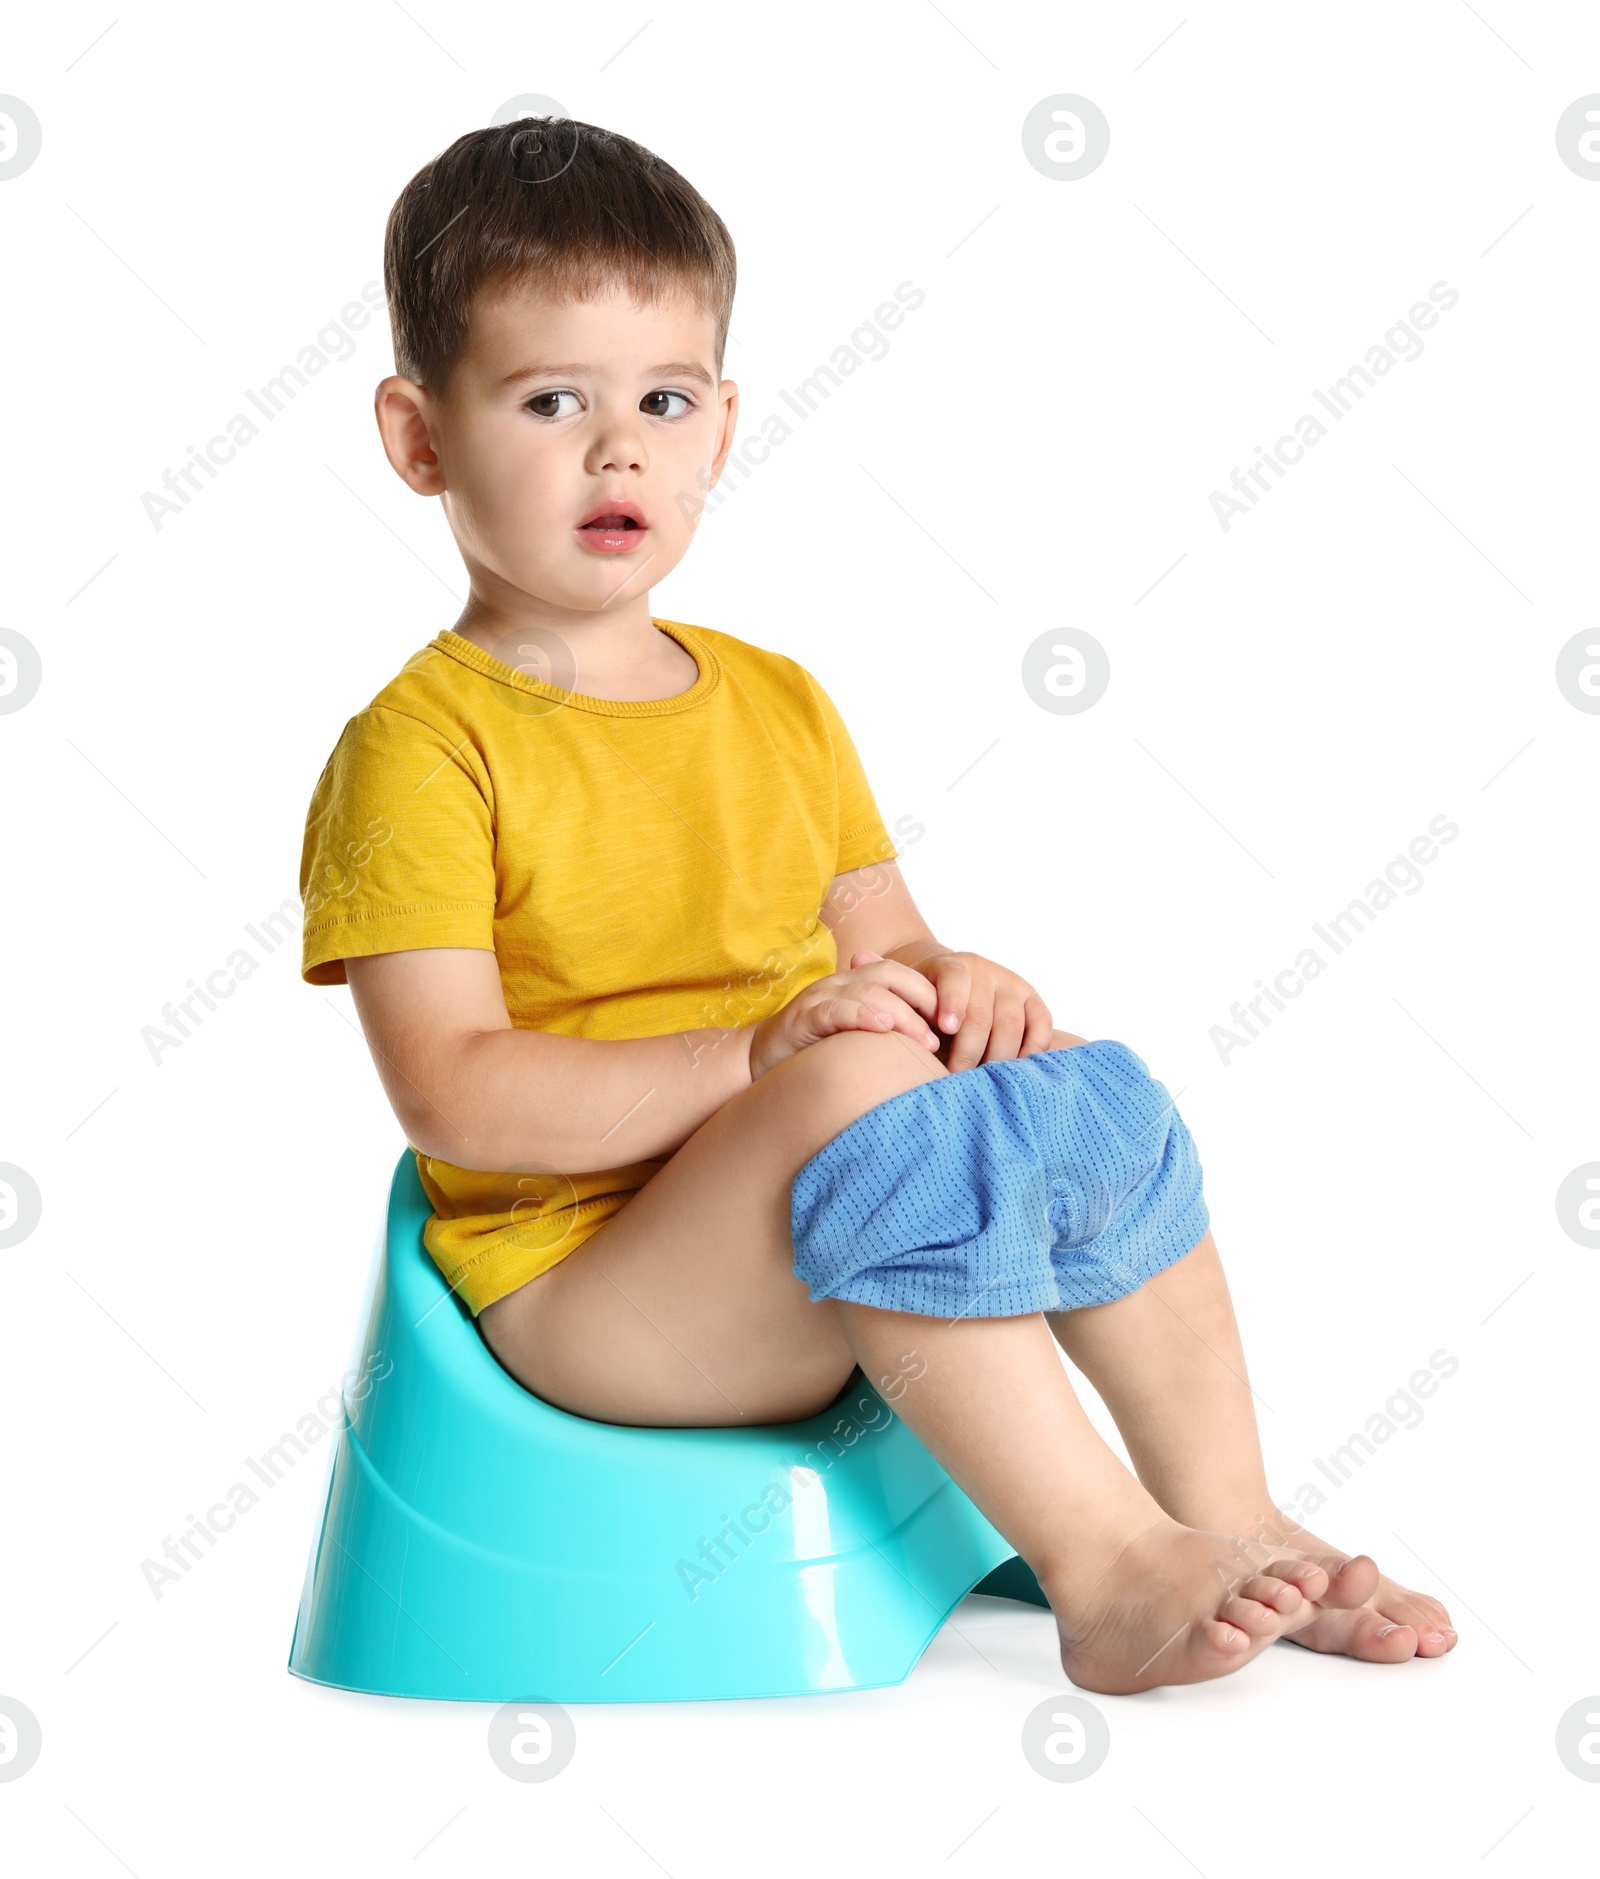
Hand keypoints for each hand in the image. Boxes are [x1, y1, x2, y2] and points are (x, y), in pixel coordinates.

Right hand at [747, 952, 942, 1080]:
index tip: (953, 1020)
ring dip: (902, 1015)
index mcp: (855, 983)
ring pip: (869, 991)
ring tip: (925, 1040)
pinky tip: (883, 1029)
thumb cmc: (814, 1052)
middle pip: (890, 974)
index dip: (929, 992)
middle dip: (923, 999)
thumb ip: (885, 1031)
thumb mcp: (855, 1037)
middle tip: (946, 1032)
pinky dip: (862, 1016)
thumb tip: (934, 1046)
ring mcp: (820, 996)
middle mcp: (840, 982)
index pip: (899, 973)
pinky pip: (836, 1010)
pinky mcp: (803, 1017)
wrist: (758, 1060)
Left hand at [893, 947, 1055, 1070]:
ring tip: (977, 1084)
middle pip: (982, 1013)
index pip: (955, 978)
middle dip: (967, 1050)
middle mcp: (988, 972)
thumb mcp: (904, 986)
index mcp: (954, 965)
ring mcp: (1014, 987)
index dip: (952, 1002)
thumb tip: (858, 956)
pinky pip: (1041, 1026)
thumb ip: (883, 976)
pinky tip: (1012, 1072)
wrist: (957, 992)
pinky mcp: (1036, 1004)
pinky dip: (1031, 1050)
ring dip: (995, 1058)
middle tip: (951, 1078)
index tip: (944, 1028)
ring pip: (1011, 1025)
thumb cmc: (925, 1000)